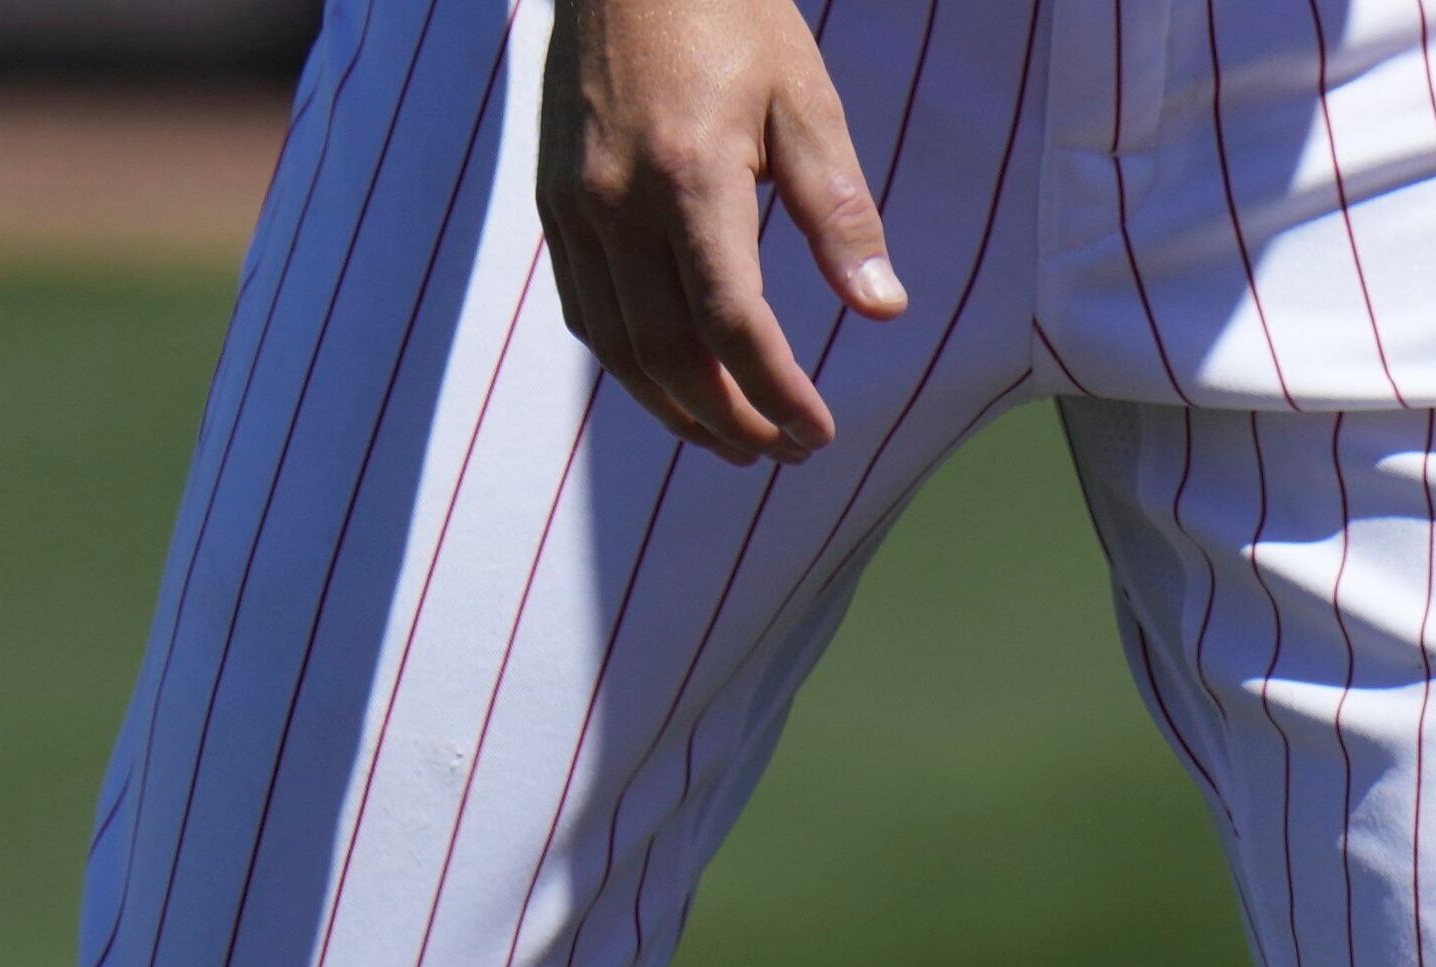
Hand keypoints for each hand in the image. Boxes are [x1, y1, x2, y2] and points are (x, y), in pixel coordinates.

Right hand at [535, 0, 905, 462]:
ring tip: (736, 443)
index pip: (732, 325)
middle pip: (669, 354)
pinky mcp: (553, 203)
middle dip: (732, 422)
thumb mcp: (806, 104)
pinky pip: (586, 310)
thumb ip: (840, 212)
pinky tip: (676, 387)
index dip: (777, 394)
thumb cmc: (729, 19)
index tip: (819, 434)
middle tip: (785, 453)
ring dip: (678, 411)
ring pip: (618, 346)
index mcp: (688, 178)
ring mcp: (574, 207)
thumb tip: (883, 309)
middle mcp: (616, 203)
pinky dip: (631, 365)